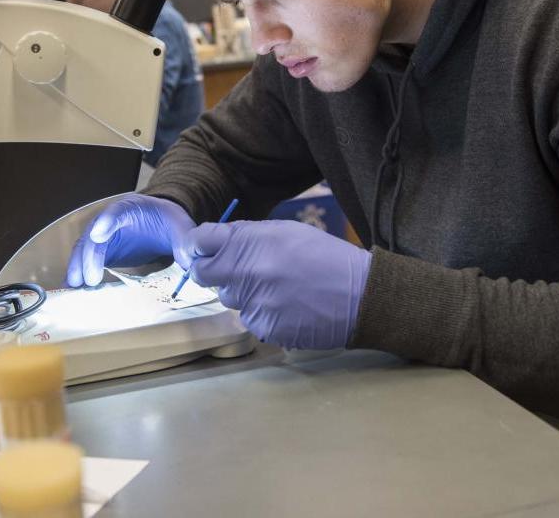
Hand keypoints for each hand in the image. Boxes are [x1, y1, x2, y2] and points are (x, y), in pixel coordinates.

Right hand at [66, 194, 193, 286]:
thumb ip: (184, 242)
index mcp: (132, 207)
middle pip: (95, 233)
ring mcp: (104, 234)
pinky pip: (86, 259)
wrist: (160, 222)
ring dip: (79, 265)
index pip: (117, 211)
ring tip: (76, 284)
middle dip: (90, 255)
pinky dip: (79, 271)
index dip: (106, 222)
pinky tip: (75, 286)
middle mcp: (112, 219)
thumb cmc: (168, 221)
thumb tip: (189, 262)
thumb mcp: (180, 228)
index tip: (98, 235)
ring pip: (85, 247)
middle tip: (91, 278)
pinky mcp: (102, 250)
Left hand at [186, 219, 370, 349]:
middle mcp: (246, 273)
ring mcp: (253, 304)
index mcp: (250, 243)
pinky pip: (250, 319)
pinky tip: (287, 306)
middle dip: (213, 271)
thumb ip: (248, 235)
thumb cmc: (326, 257)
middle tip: (236, 270)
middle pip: (203, 274)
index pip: (199, 241)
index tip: (202, 249)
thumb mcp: (286, 231)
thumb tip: (218, 240)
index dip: (198, 245)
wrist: (360, 295)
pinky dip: (262, 313)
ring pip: (229, 298)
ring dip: (242, 293)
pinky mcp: (264, 328)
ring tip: (276, 287)